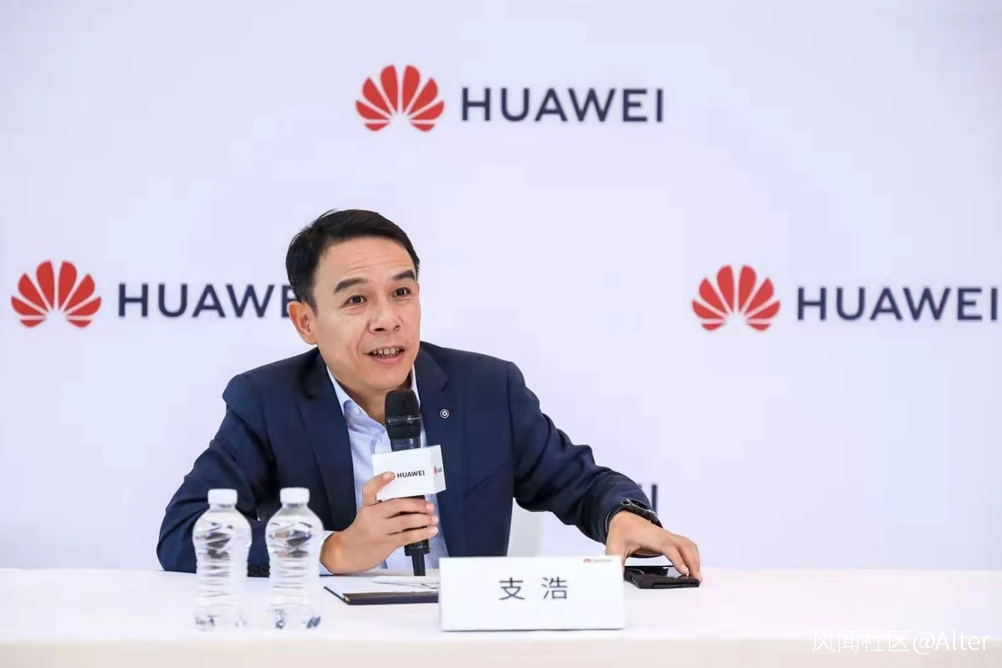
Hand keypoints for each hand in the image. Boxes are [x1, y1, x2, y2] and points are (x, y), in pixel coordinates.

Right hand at [320, 472, 438, 573]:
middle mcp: (372, 516)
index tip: (391, 474)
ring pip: (404, 522)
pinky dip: (422, 533)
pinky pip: (407, 537)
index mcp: (367, 506)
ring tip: (433, 518)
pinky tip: (431, 531)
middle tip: (429, 505)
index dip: (380, 480)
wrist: (348, 553)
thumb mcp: (369, 515)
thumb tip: (413, 502)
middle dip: (416, 504)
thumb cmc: (364, 530)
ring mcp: (379, 530)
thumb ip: (384, 507)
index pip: (369, 490)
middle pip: (396, 505)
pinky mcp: (386, 543)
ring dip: (422, 519)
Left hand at [605, 511, 701, 580]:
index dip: (677, 559)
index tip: (684, 571)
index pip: (667, 546)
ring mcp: (668, 536)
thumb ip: (614, 562)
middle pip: (683, 545)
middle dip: (692, 561)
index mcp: (649, 536)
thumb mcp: (613, 547)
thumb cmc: (620, 532)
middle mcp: (662, 535)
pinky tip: (692, 567)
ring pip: (688, 545)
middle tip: (696, 579)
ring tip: (696, 576)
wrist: (624, 518)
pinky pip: (686, 545)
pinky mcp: (670, 539)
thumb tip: (615, 576)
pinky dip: (693, 555)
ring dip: (695, 559)